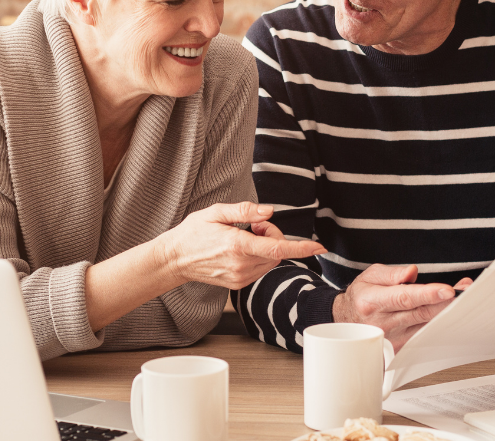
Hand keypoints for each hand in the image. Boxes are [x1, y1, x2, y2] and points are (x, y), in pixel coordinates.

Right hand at [157, 202, 326, 289]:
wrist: (175, 260)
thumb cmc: (194, 232)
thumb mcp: (215, 212)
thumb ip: (243, 210)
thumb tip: (269, 211)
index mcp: (237, 246)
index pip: (277, 249)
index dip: (301, 248)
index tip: (319, 247)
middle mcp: (241, 265)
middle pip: (277, 252)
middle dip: (272, 235)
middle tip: (252, 225)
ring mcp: (240, 278)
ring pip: (271, 261)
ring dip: (266, 247)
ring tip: (243, 237)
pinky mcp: (238, 284)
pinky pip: (261, 269)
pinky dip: (259, 257)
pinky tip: (240, 250)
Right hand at [332, 264, 471, 350]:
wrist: (348, 322)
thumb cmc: (361, 297)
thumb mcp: (370, 276)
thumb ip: (392, 273)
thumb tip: (412, 272)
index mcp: (373, 302)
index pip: (404, 297)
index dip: (428, 294)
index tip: (447, 290)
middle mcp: (383, 322)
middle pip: (421, 313)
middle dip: (446, 302)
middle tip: (466, 292)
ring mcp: (393, 338)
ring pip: (427, 326)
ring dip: (448, 312)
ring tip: (464, 297)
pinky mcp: (401, 348)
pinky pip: (426, 336)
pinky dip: (441, 324)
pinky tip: (452, 314)